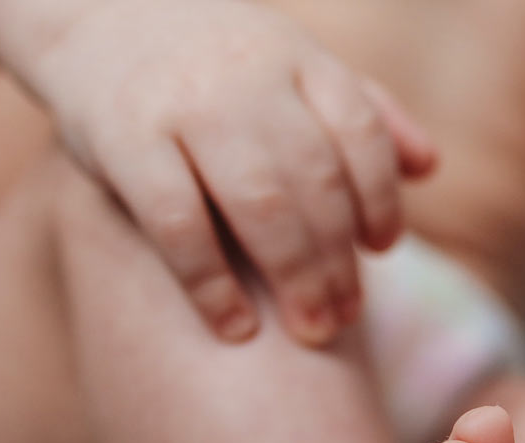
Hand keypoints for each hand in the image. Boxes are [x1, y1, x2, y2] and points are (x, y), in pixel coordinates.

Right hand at [28, 0, 435, 343]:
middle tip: (347, 317)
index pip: (360, 133)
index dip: (381, 197)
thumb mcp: (296, 67)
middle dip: (339, 257)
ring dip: (295, 275)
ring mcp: (184, 106)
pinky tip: (235, 326)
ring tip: (313, 330)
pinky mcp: (120, 138)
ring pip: (259, 202)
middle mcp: (247, 78)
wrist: (96, 14)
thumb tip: (428, 167)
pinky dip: (210, 282)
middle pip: (316, 180)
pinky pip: (176, 221)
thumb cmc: (222, 61)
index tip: (381, 248)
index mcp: (299, 60)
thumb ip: (365, 114)